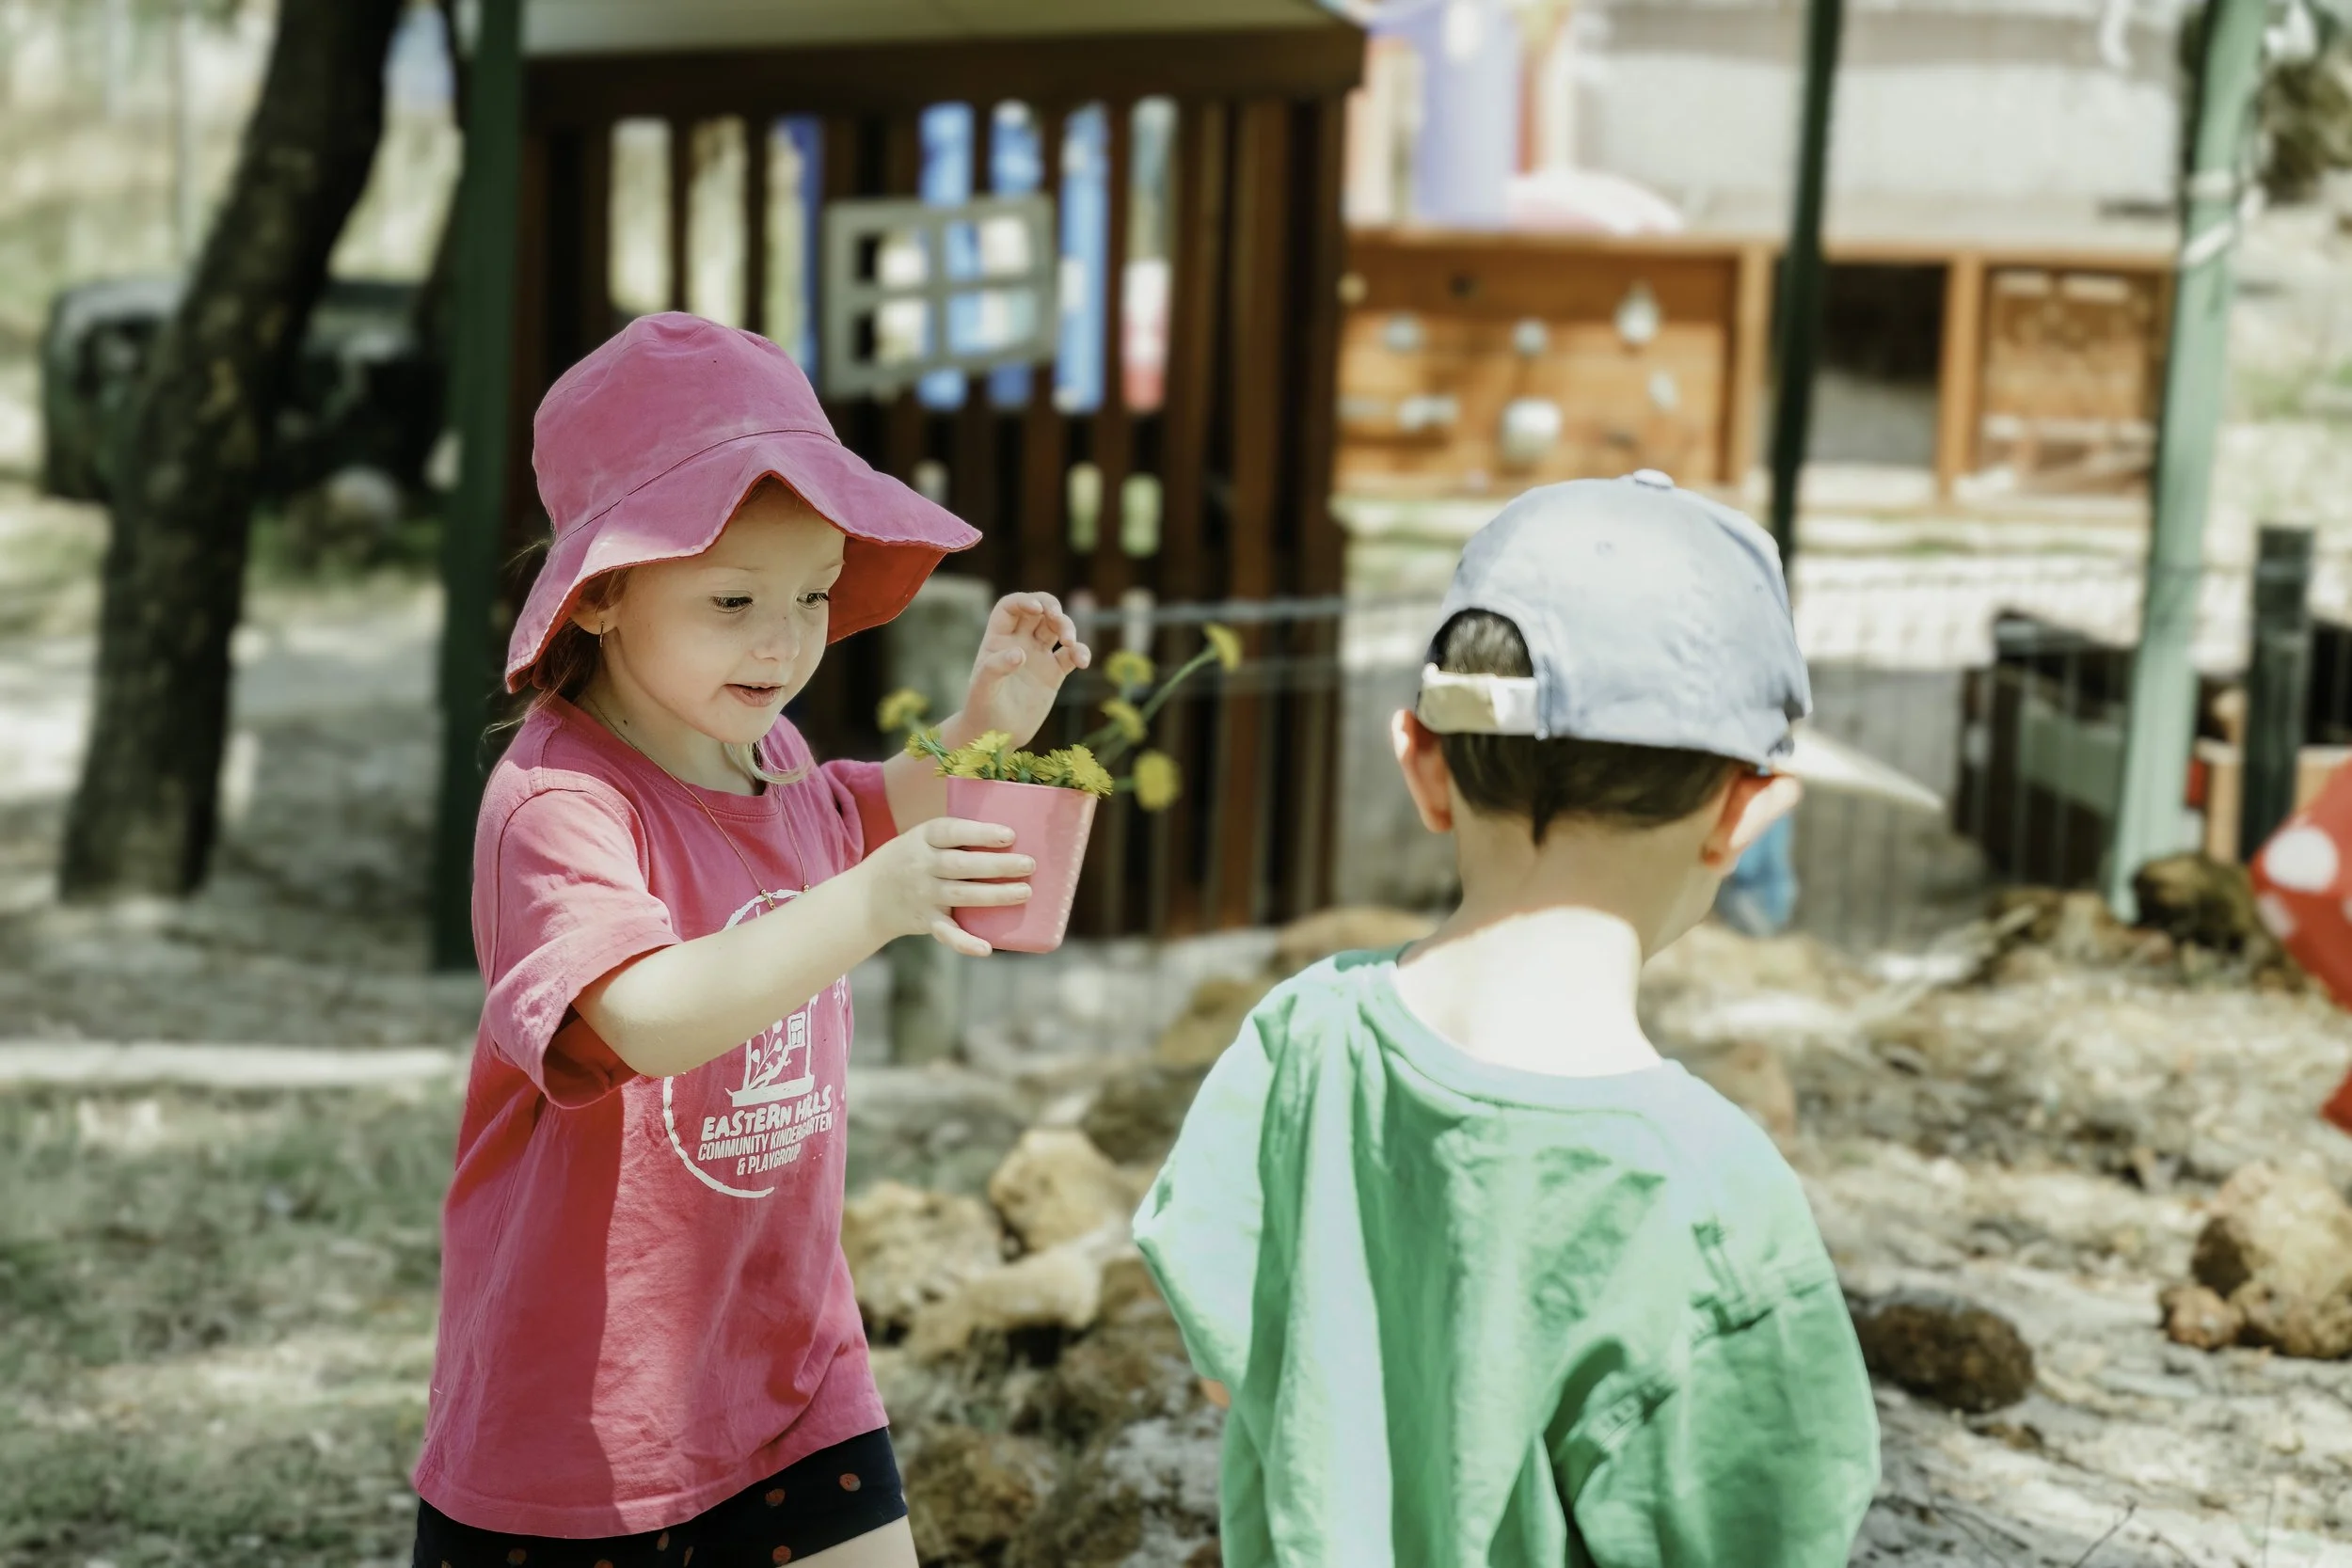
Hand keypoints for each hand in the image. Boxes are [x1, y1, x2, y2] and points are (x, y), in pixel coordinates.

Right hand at [854, 817, 1034, 956]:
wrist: (867, 897)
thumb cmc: (908, 860)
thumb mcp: (921, 838)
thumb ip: (956, 837)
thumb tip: (1011, 834)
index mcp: (923, 838)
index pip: (952, 832)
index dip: (980, 833)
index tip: (1010, 835)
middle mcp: (922, 866)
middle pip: (962, 865)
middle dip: (998, 865)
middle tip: (1030, 864)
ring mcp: (923, 895)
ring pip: (962, 896)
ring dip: (995, 895)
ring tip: (1025, 892)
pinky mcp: (925, 921)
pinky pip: (946, 934)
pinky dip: (965, 943)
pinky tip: (986, 948)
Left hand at [962, 592, 1089, 748]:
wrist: (995, 737)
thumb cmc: (981, 710)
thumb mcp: (982, 689)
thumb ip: (995, 668)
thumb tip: (1019, 654)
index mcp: (998, 638)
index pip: (1011, 607)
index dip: (1024, 600)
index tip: (1037, 608)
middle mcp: (1019, 642)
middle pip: (1039, 611)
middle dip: (1052, 609)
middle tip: (1058, 620)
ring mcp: (1038, 656)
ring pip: (1058, 629)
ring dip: (1068, 628)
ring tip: (1070, 643)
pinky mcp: (1054, 674)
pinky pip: (1071, 655)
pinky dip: (1080, 653)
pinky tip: (1082, 662)